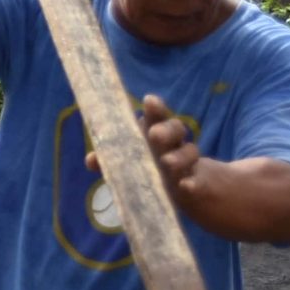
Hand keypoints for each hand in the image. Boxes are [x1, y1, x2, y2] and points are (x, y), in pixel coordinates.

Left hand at [86, 94, 201, 199]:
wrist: (182, 188)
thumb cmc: (150, 167)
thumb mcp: (130, 162)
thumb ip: (110, 159)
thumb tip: (90, 159)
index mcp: (157, 132)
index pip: (157, 115)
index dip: (155, 107)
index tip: (149, 100)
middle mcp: (174, 143)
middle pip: (176, 128)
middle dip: (166, 130)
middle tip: (154, 134)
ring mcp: (187, 162)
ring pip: (189, 152)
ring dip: (179, 157)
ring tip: (167, 162)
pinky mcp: (197, 182)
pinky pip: (199, 180)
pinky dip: (193, 183)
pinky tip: (186, 186)